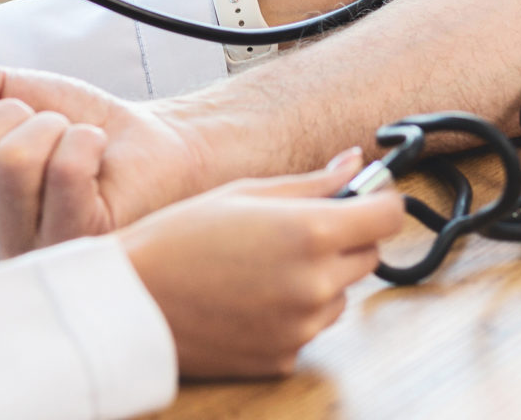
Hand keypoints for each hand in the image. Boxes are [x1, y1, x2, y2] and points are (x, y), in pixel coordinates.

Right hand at [0, 67, 209, 261]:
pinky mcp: (74, 248)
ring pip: (13, 161)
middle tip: (43, 126)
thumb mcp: (4, 94)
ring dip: (53, 128)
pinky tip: (95, 156)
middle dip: (13, 115)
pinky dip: (85, 142)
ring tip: (70, 141)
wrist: (148, 145)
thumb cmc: (72, 127)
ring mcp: (22, 252)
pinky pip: (63, 173)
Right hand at [120, 155, 405, 377]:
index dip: (378, 202)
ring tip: (263, 264)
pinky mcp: (284, 357)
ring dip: (320, 278)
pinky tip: (250, 297)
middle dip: (346, 238)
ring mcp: (301, 327)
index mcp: (310, 233)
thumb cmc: (179, 238)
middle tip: (296, 227)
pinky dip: (292, 312)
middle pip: (369, 256)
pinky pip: (309, 327)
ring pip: (340, 294)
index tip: (366, 198)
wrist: (131, 302)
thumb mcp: (245, 193)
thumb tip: (355, 163)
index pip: (389, 216)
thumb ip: (312, 182)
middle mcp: (315, 285)